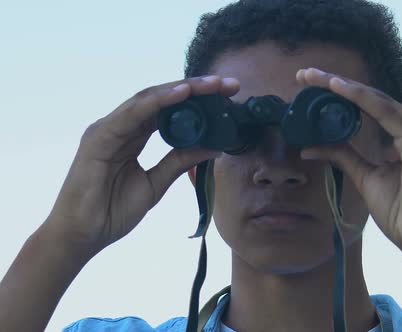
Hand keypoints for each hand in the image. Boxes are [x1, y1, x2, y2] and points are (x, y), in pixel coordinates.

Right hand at [46, 75, 239, 256]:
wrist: (83, 236)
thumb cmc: (112, 210)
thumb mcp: (156, 184)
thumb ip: (179, 162)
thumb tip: (214, 147)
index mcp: (133, 136)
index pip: (168, 111)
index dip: (198, 101)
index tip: (228, 97)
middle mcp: (121, 127)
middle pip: (162, 100)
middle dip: (196, 90)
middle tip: (228, 84)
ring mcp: (108, 129)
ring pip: (149, 100)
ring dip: (182, 89)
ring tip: (211, 85)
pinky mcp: (99, 138)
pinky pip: (132, 114)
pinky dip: (157, 101)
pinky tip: (181, 94)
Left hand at [296, 68, 401, 256]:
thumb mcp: (366, 177)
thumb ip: (345, 156)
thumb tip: (312, 146)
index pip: (374, 108)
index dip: (343, 95)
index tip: (313, 86)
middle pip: (374, 99)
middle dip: (337, 85)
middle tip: (306, 75)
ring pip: (378, 101)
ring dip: (344, 87)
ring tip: (314, 78)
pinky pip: (386, 113)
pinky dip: (360, 99)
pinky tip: (337, 88)